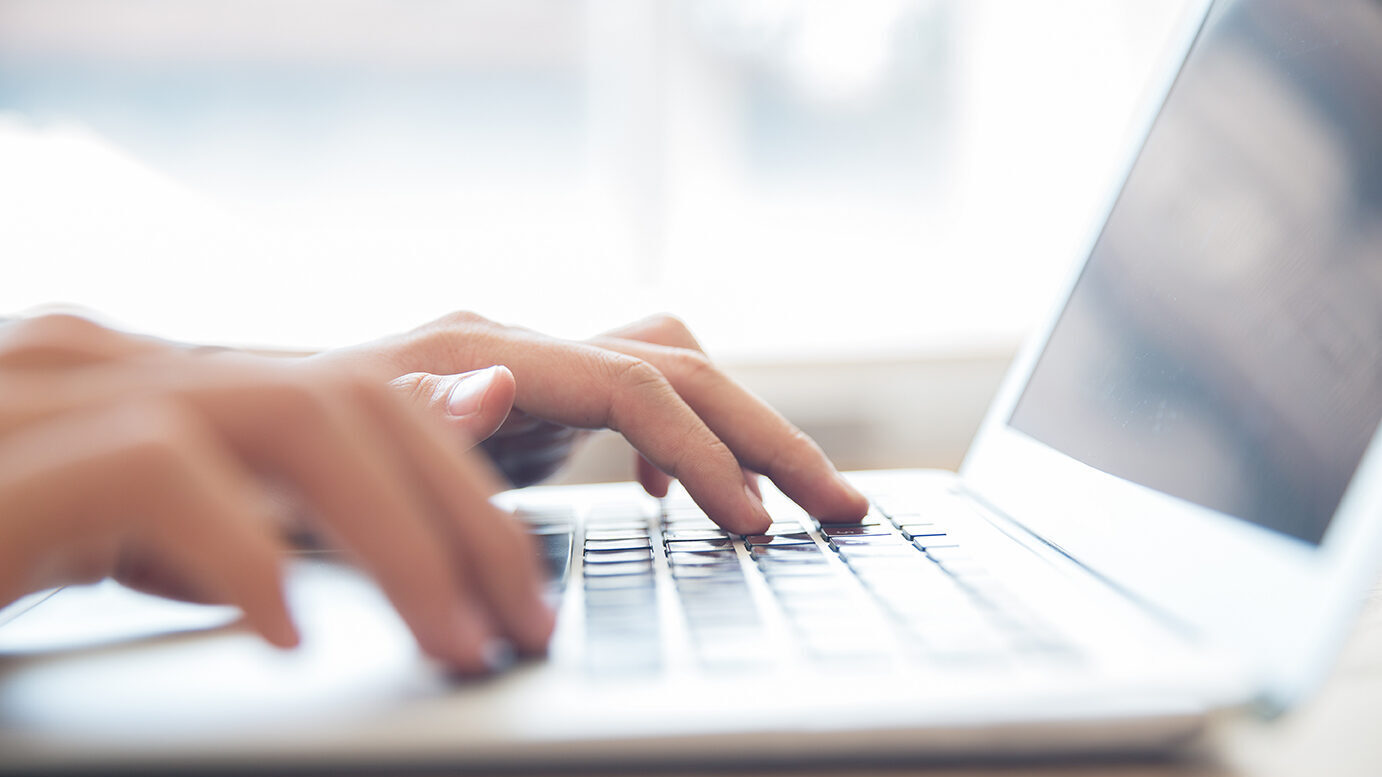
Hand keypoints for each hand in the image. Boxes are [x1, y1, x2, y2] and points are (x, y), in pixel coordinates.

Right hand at [0, 315, 553, 672]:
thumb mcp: (129, 542)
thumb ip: (238, 520)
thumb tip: (343, 551)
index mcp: (158, 379)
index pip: (355, 400)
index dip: (459, 486)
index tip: (520, 578)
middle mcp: (117, 362)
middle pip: (353, 402)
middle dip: (464, 518)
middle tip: (523, 620)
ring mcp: (57, 393)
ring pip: (296, 419)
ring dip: (404, 539)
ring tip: (459, 641)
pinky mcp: (12, 458)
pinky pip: (162, 475)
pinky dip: (244, 554)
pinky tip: (282, 635)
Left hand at [317, 312, 868, 533]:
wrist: (238, 439)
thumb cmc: (275, 469)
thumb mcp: (330, 468)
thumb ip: (419, 424)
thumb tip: (501, 385)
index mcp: (480, 354)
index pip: (636, 385)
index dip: (708, 455)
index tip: (756, 527)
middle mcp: (515, 343)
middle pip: (679, 366)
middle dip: (767, 437)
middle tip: (841, 507)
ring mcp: (528, 365)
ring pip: (673, 372)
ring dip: (743, 433)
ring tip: (798, 499)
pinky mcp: (532, 397)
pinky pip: (640, 399)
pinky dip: (685, 441)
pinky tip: (681, 497)